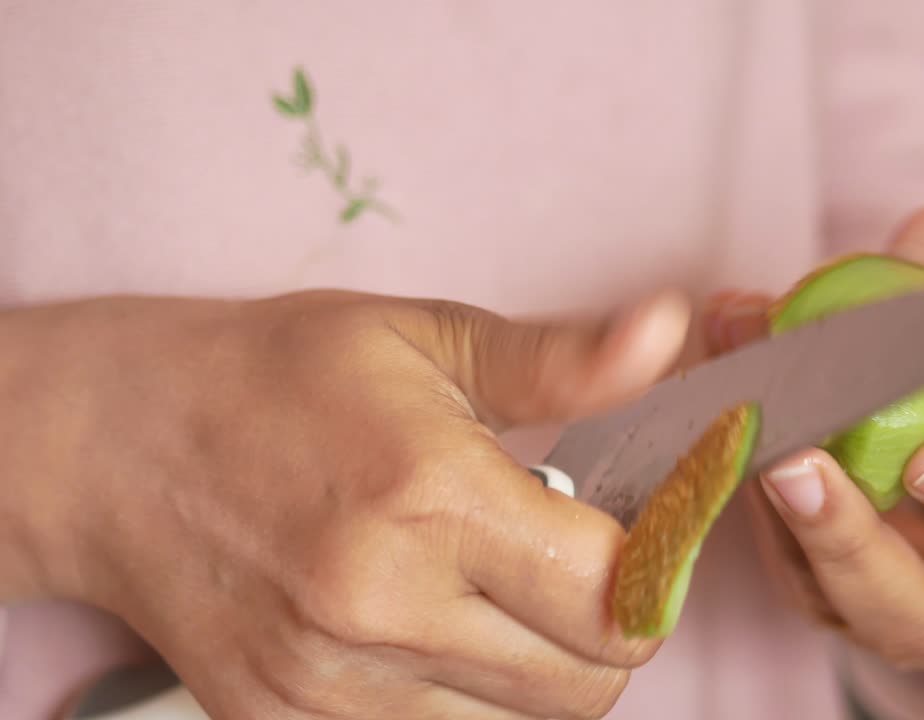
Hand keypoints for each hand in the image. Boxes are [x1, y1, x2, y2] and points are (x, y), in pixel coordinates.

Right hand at [2, 288, 691, 718]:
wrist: (119, 445)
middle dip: (609, 629)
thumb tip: (668, 329)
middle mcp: (382, 608)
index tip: (636, 534)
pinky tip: (435, 631)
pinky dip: (467, 705)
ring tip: (493, 593)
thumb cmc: (279, 376)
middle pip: (588, 686)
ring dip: (539, 672)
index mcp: (430, 496)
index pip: (612, 594)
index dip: (652, 568)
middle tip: (570, 565)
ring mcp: (331, 688)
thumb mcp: (427, 336)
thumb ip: (563, 355)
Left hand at [703, 207, 923, 713]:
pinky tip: (717, 409)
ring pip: (825, 597)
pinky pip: (776, 558)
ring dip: (772, 510)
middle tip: (795, 463)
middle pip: (908, 616)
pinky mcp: (819, 602)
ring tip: (738, 422)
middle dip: (848, 538)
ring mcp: (885, 625)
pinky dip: (743, 485)